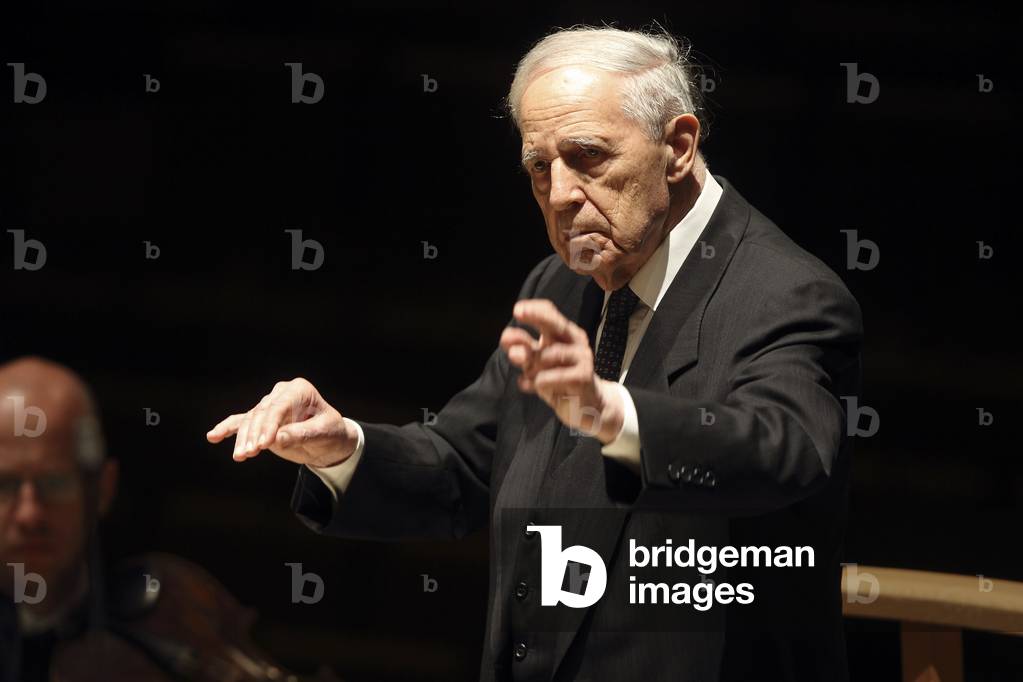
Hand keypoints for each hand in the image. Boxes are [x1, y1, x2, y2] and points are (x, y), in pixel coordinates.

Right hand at [206, 377, 356, 467]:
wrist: (329, 441)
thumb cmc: (331, 433)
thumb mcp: (323, 433)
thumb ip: (301, 434)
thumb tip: (276, 439)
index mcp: (298, 390)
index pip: (279, 407)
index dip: (270, 425)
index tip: (264, 444)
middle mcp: (281, 394)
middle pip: (261, 413)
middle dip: (254, 434)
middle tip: (250, 453)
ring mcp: (269, 406)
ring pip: (250, 420)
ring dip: (243, 439)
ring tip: (240, 456)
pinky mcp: (260, 420)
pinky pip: (241, 422)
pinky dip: (227, 429)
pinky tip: (212, 436)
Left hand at [500, 299, 623, 443]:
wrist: (584, 406)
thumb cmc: (558, 379)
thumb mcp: (536, 362)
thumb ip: (523, 348)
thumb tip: (506, 337)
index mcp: (564, 333)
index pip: (550, 313)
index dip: (533, 310)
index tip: (517, 310)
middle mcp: (575, 341)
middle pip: (555, 323)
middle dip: (536, 316)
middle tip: (517, 313)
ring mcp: (582, 358)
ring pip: (546, 356)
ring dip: (531, 367)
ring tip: (529, 375)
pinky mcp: (583, 377)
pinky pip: (548, 378)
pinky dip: (536, 383)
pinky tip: (532, 386)